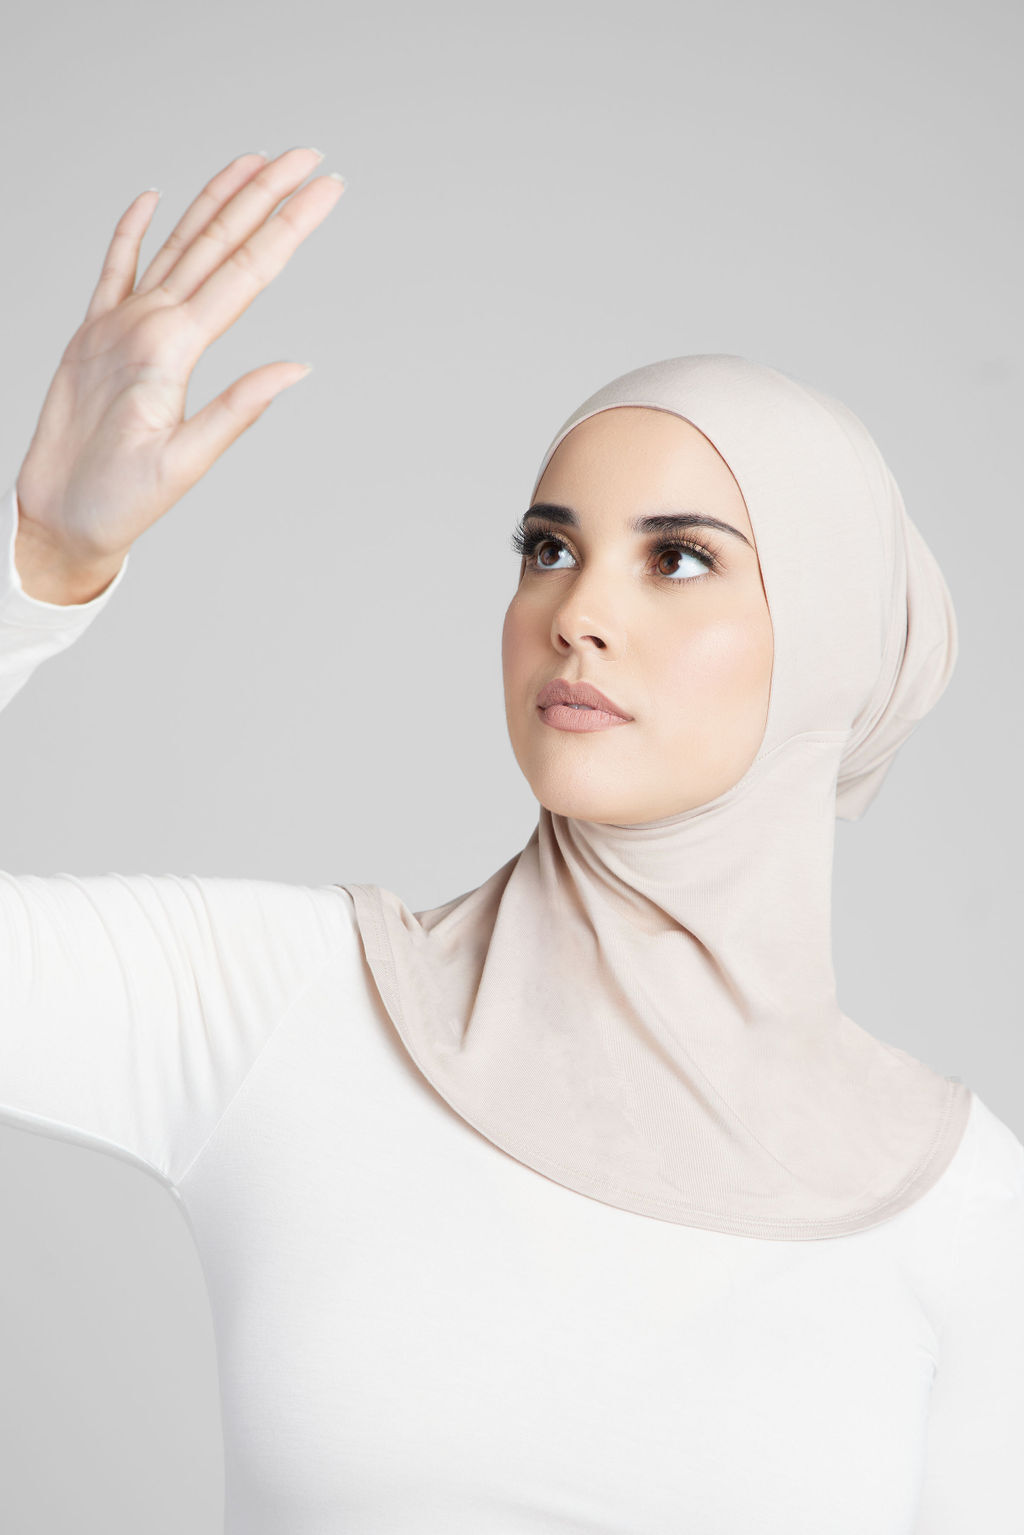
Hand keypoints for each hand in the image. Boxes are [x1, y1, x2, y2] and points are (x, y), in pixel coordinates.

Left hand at [14, 147, 344, 571]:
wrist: (50, 516)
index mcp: (169, 348)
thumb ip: (238, 411)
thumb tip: (294, 368)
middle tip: (310, 158)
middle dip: (268, 194)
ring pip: (175, 243)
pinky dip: (132, 229)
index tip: (327, 191)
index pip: (247, 273)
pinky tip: (149, 198)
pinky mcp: (92, 334)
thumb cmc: (114, 499)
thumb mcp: (184, 465)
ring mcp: (114, 322)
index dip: (292, 226)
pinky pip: (114, 267)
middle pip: (218, 242)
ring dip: (218, 199)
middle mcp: (142, 321)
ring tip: (255, 162)